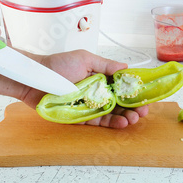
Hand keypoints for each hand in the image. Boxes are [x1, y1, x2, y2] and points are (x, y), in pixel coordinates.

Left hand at [21, 49, 148, 128]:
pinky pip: (98, 122)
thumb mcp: (84, 59)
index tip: (146, 96)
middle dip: (134, 107)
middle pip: (120, 101)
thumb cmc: (57, 65)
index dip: (135, 91)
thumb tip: (125, 67)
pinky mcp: (81, 117)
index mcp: (99, 76)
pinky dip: (111, 123)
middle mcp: (96, 91)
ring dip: (125, 116)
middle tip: (143, 111)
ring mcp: (89, 105)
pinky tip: (122, 123)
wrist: (36, 79)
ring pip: (112, 113)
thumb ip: (105, 65)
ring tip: (135, 118)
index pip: (122, 85)